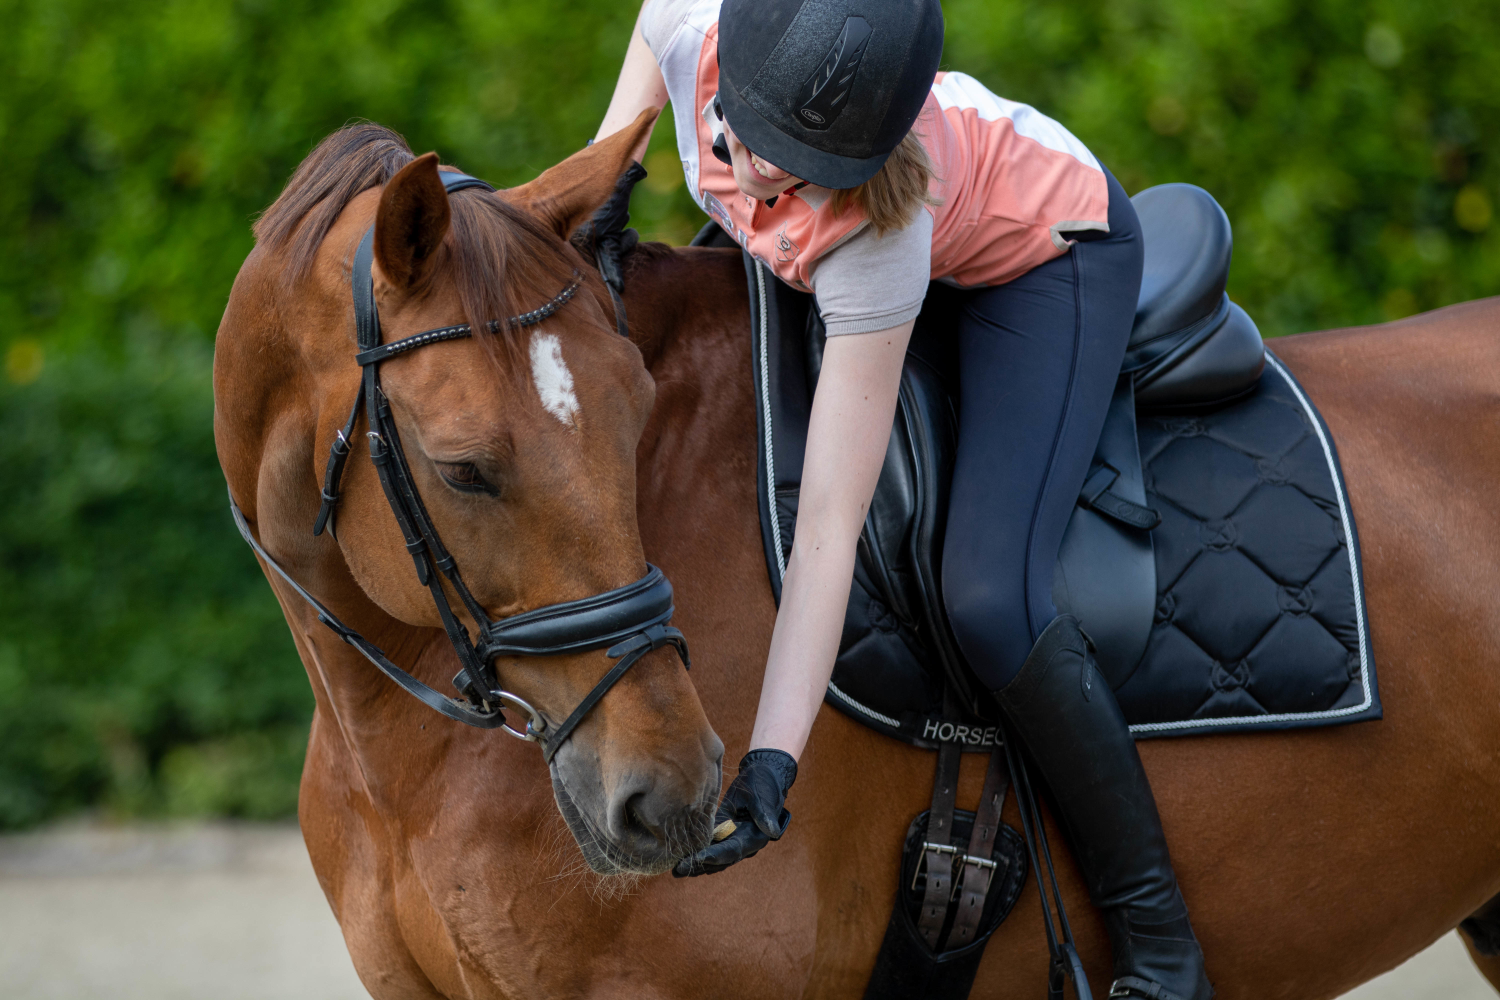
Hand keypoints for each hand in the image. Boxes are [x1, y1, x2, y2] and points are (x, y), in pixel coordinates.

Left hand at [673, 749, 796, 876]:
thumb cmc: (763, 784)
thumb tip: (771, 832)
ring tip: (675, 870)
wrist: (763, 774)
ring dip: (695, 863)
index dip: (713, 856)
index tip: (696, 859)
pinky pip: (709, 845)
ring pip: (713, 856)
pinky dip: (696, 851)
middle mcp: (743, 843)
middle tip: (678, 870)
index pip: (731, 851)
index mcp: (754, 837)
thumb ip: (764, 815)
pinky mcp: (722, 831)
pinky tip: (680, 856)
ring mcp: (732, 838)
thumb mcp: (762, 797)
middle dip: (699, 864)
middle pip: (719, 859)